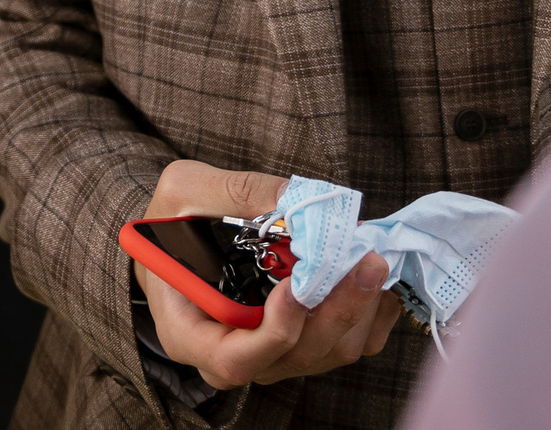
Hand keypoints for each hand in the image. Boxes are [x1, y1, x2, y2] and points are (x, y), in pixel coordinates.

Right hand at [137, 160, 399, 390]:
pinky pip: (352, 343)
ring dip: (360, 306)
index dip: (273, 333)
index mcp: (188, 332)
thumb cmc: (174, 219)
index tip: (295, 288)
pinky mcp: (308, 342)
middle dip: (337, 310)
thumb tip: (298, 200)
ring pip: (331, 351)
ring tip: (372, 255)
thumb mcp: (183, 192)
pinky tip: (376, 274)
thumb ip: (236, 193)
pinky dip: (372, 312)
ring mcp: (275, 354)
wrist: (186, 231)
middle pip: (296, 356)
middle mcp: (235, 355)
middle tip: (364, 259)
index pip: (232, 360)